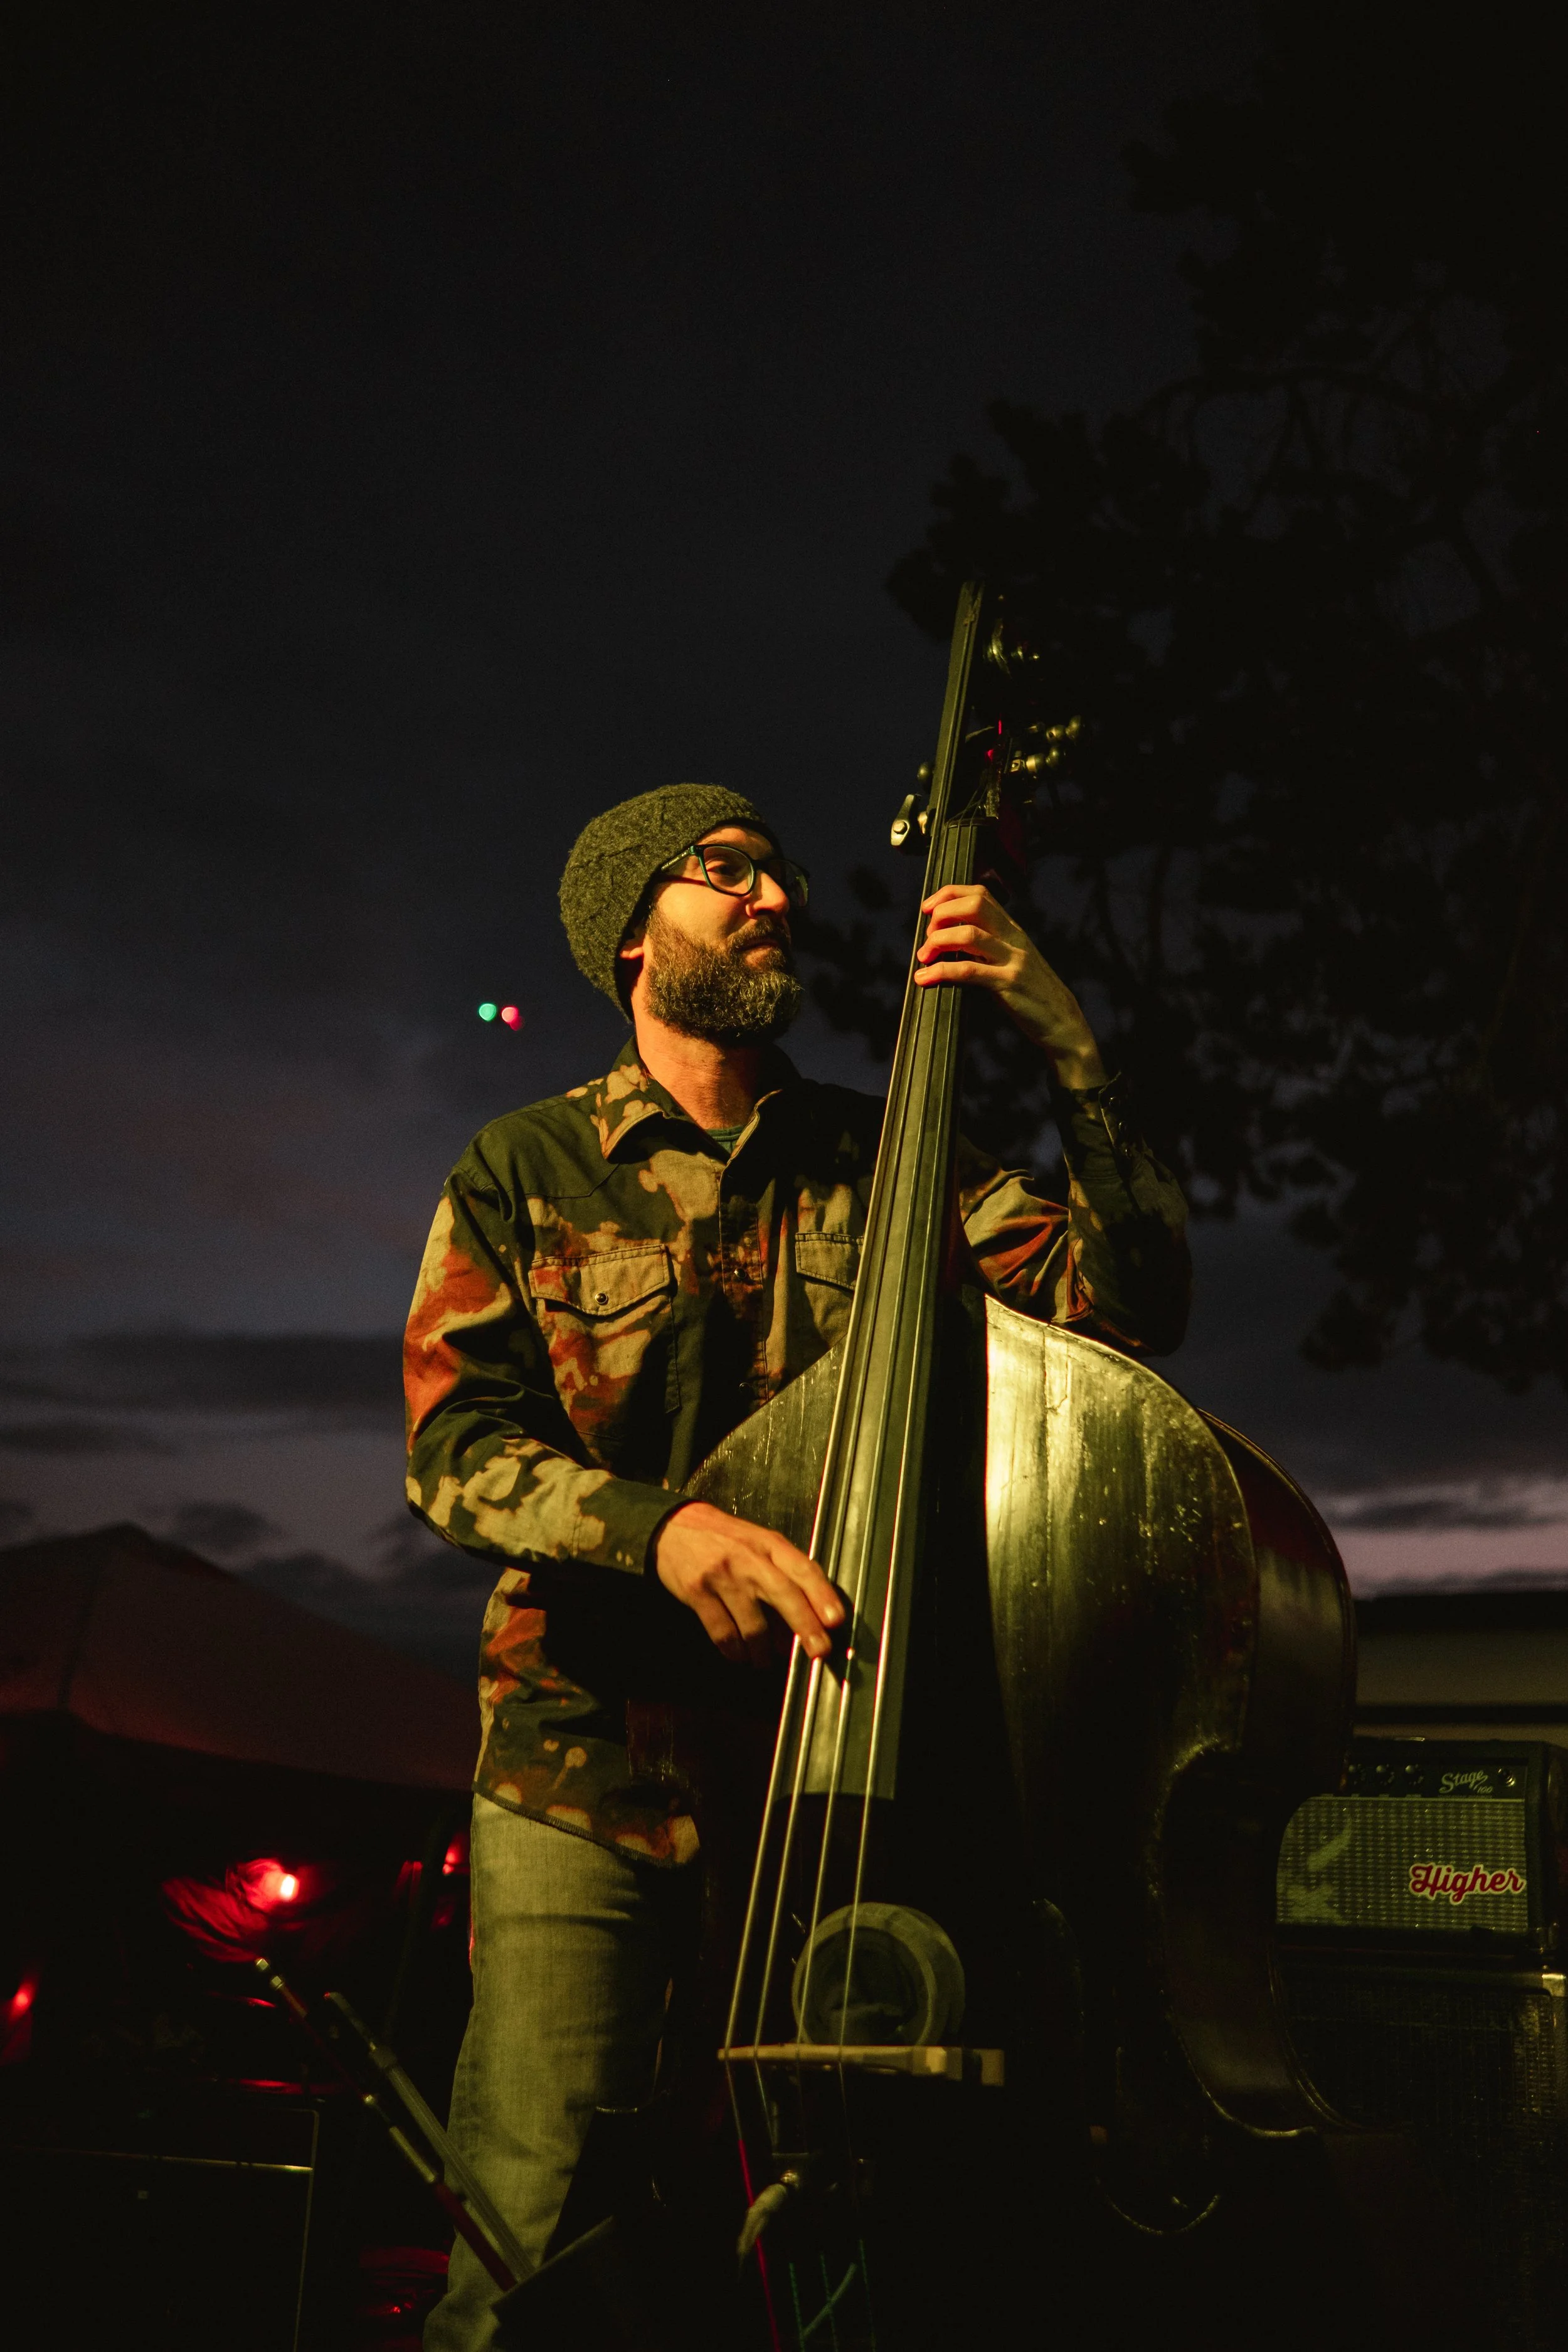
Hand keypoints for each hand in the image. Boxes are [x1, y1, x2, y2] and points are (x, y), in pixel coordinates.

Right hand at [653, 1500, 844, 1668]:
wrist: (674, 1527)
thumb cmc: (726, 1539)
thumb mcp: (759, 1545)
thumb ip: (783, 1575)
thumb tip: (806, 1621)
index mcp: (769, 1544)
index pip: (803, 1568)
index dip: (822, 1595)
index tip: (836, 1620)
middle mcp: (748, 1558)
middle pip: (784, 1595)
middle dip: (805, 1627)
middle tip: (819, 1651)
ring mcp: (722, 1576)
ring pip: (753, 1625)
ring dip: (764, 1651)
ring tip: (766, 1661)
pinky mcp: (697, 1593)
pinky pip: (722, 1633)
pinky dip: (735, 1651)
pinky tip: (740, 1655)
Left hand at [915, 882, 1107, 1089]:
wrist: (1062, 1021)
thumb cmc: (1030, 993)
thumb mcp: (1011, 961)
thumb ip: (987, 947)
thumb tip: (946, 942)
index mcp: (1012, 929)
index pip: (980, 894)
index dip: (949, 895)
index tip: (928, 909)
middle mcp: (1013, 938)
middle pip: (974, 904)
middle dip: (942, 914)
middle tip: (927, 935)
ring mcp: (1012, 959)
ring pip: (969, 934)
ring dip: (938, 941)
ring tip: (924, 957)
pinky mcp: (1008, 984)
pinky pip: (968, 971)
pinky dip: (940, 971)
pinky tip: (924, 979)